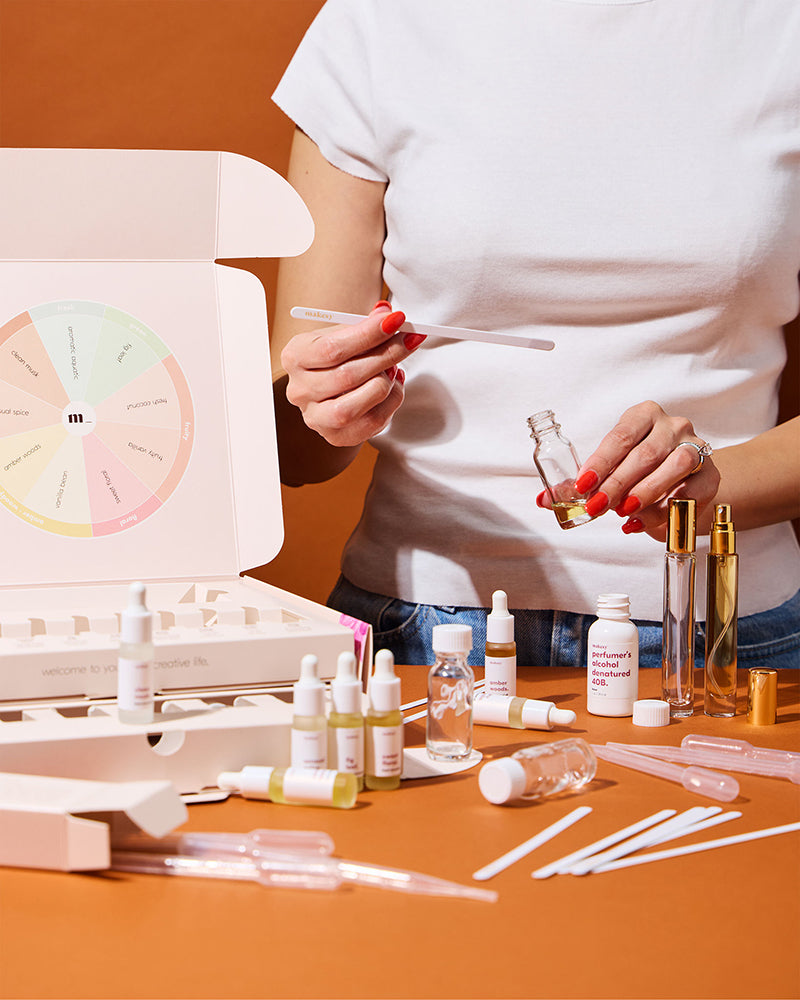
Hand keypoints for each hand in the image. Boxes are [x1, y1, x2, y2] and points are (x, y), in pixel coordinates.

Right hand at [280, 302, 425, 447]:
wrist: (332, 387)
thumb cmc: (338, 356)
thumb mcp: (344, 334)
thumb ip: (364, 324)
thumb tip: (388, 314)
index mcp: (295, 356)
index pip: (331, 348)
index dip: (367, 334)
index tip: (396, 320)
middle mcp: (299, 390)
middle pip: (347, 376)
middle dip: (386, 355)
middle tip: (409, 340)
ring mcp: (315, 417)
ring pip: (355, 405)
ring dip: (385, 383)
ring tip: (395, 367)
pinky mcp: (335, 436)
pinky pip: (371, 422)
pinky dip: (390, 401)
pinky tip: (394, 385)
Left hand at [537, 401, 719, 539]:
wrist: (683, 481)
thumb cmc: (640, 471)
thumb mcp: (611, 471)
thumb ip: (581, 484)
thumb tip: (544, 500)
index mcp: (643, 416)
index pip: (620, 436)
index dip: (601, 461)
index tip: (582, 484)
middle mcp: (672, 425)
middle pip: (645, 453)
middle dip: (617, 483)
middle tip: (597, 506)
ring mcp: (696, 446)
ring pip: (675, 465)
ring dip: (646, 491)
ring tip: (623, 511)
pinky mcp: (710, 474)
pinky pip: (693, 490)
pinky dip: (668, 508)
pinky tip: (644, 522)